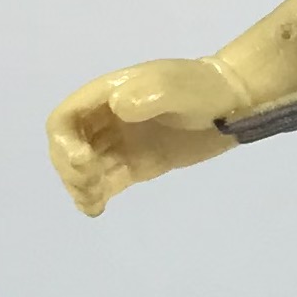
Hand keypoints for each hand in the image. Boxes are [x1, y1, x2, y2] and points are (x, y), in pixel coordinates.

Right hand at [46, 58, 243, 216]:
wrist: (232, 104)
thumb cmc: (205, 90)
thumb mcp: (179, 87)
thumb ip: (151, 92)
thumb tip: (119, 106)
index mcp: (107, 95)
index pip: (65, 119)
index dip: (63, 141)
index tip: (84, 161)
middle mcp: (106, 120)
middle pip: (67, 146)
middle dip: (70, 168)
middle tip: (91, 184)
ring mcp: (120, 143)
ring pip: (83, 167)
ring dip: (79, 185)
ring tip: (94, 202)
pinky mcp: (135, 164)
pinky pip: (105, 181)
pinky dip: (95, 195)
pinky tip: (96, 209)